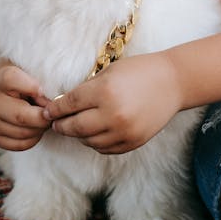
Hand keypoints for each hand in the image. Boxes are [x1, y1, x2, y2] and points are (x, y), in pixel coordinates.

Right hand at [0, 60, 50, 150]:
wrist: (7, 87)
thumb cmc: (25, 76)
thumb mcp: (32, 70)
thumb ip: (41, 80)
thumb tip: (50, 105)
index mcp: (0, 78)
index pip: (11, 79)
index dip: (31, 86)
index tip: (42, 90)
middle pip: (20, 116)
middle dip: (43, 116)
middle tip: (53, 112)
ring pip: (23, 133)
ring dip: (40, 128)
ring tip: (44, 117)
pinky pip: (20, 145)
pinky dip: (34, 138)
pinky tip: (36, 127)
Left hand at [43, 52, 180, 153]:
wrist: (172, 82)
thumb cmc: (139, 71)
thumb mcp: (109, 72)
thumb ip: (87, 89)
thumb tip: (63, 104)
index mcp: (104, 92)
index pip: (70, 105)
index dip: (55, 109)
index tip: (47, 111)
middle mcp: (113, 114)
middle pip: (75, 127)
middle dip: (61, 125)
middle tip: (55, 123)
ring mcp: (124, 131)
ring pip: (89, 141)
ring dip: (78, 135)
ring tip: (75, 127)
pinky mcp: (133, 142)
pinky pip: (105, 148)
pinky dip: (95, 142)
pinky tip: (94, 133)